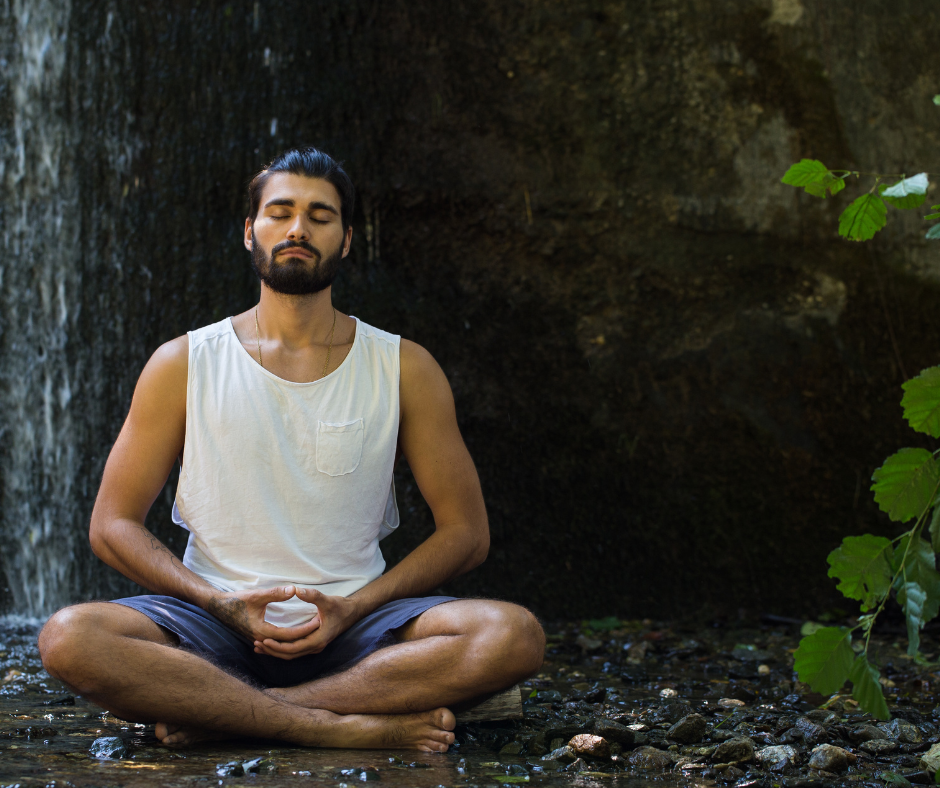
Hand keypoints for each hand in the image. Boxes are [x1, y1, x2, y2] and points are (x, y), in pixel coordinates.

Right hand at [205, 586, 319, 644]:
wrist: (217, 606)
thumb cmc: (236, 600)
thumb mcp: (257, 595)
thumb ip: (276, 593)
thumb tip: (294, 590)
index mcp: (261, 630)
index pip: (289, 635)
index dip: (305, 629)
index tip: (319, 621)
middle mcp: (260, 638)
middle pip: (287, 642)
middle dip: (304, 635)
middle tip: (320, 626)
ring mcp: (257, 639)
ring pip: (281, 645)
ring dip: (296, 639)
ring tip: (311, 631)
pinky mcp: (256, 636)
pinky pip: (275, 642)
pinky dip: (286, 641)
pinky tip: (295, 636)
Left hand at [253, 588, 362, 659]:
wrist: (352, 612)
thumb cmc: (340, 606)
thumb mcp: (327, 600)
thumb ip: (312, 595)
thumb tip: (296, 589)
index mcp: (318, 639)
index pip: (293, 648)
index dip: (278, 645)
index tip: (264, 639)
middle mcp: (315, 647)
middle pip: (289, 654)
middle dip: (272, 650)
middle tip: (256, 644)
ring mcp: (314, 647)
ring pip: (291, 655)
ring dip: (275, 652)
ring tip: (259, 647)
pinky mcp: (312, 644)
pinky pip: (294, 651)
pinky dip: (282, 650)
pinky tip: (272, 645)